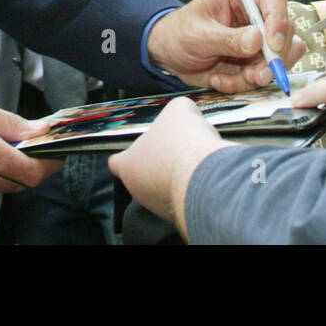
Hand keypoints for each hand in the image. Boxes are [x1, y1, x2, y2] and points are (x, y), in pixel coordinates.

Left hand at [108, 98, 228, 241]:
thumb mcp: (179, 109)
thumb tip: (185, 113)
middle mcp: (139, 190)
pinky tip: (208, 176)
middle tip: (180, 152)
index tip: (139, 151)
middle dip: (162, 165)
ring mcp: (160, 207)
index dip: (128, 155)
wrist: (205, 176)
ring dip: (180, 178)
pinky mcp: (182, 216)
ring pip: (167, 190)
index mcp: (128, 165)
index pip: (117, 163)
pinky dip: (196, 190)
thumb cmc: (182, 144)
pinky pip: (187, 201)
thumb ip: (177, 110)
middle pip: (145, 176)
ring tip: (198, 163)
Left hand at [146, 0, 306, 91]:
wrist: (169, 55)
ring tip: (228, 79)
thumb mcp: (198, 35)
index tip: (273, 44)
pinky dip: (245, 84)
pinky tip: (220, 80)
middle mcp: (255, 14)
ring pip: (281, 57)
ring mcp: (259, 38)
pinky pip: (265, 74)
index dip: (279, 20)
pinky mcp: (256, 59)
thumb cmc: (179, 33)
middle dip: (273, 58)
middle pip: (286, 31)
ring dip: (260, 74)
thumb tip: (258, 39)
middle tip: (257, 76)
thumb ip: (227, 39)